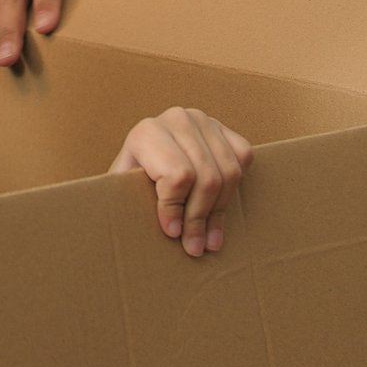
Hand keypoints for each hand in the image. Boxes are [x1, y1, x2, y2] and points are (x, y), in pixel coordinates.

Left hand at [111, 107, 253, 257]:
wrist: (141, 155)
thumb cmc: (129, 180)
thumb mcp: (122, 190)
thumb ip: (134, 205)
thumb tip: (167, 233)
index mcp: (148, 132)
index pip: (177, 175)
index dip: (176, 208)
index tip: (172, 233)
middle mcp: (177, 120)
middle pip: (207, 178)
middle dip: (200, 218)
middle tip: (195, 246)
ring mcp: (203, 121)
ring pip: (229, 173)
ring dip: (220, 212)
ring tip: (209, 238)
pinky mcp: (223, 127)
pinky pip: (243, 157)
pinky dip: (236, 185)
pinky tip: (221, 205)